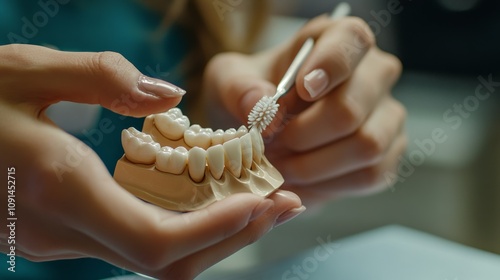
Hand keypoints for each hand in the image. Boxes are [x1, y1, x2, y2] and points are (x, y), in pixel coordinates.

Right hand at [0, 44, 302, 278]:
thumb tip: (170, 95)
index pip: (158, 242)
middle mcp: (65, 232)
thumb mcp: (24, 71)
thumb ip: (103, 79)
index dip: (218, 229)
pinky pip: (137, 240)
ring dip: (215, 233)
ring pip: (156, 258)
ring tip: (260, 199)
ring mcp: (63, 240)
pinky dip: (184, 225)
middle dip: (234, 236)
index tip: (264, 202)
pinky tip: (208, 196)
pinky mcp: (63, 232)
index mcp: (60, 192)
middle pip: (169, 262)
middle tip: (285, 202)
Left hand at [204, 16, 406, 205]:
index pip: (351, 40)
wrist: (266, 127)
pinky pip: (370, 175)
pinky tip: (299, 180)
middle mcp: (373, 73)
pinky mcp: (387, 154)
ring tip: (281, 165)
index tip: (302, 88)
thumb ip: (239, 88)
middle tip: (272, 145)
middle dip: (303, 136)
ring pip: (366, 146)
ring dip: (313, 165)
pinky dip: (327, 185)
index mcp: (338, 38)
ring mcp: (387, 115)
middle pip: (352, 108)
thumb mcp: (228, 81)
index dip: (329, 66)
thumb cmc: (253, 93)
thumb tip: (262, 105)